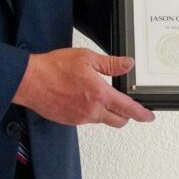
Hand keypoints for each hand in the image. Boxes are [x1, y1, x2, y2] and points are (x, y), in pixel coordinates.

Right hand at [12, 48, 154, 127]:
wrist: (30, 80)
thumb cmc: (54, 68)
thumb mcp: (87, 58)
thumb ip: (111, 64)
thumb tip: (128, 64)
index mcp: (99, 94)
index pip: (127, 108)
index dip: (141, 113)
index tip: (148, 116)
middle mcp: (91, 110)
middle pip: (118, 121)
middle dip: (127, 115)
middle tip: (128, 106)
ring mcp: (80, 118)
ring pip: (102, 120)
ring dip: (108, 112)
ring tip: (101, 96)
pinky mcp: (70, 121)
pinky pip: (88, 120)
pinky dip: (92, 112)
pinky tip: (85, 99)